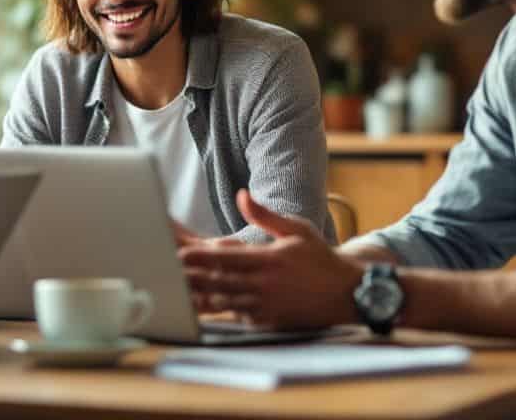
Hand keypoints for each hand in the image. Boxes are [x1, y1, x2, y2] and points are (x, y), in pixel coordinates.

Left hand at [179, 190, 361, 329]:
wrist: (347, 293)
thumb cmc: (319, 258)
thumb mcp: (296, 229)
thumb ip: (264, 215)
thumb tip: (241, 195)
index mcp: (269, 260)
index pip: (226, 260)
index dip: (201, 259)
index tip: (180, 255)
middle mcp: (265, 285)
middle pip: (220, 282)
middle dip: (193, 279)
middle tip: (169, 275)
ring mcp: (267, 306)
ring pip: (225, 302)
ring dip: (201, 297)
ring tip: (178, 292)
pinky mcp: (269, 320)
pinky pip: (239, 316)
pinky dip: (222, 311)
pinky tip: (204, 308)